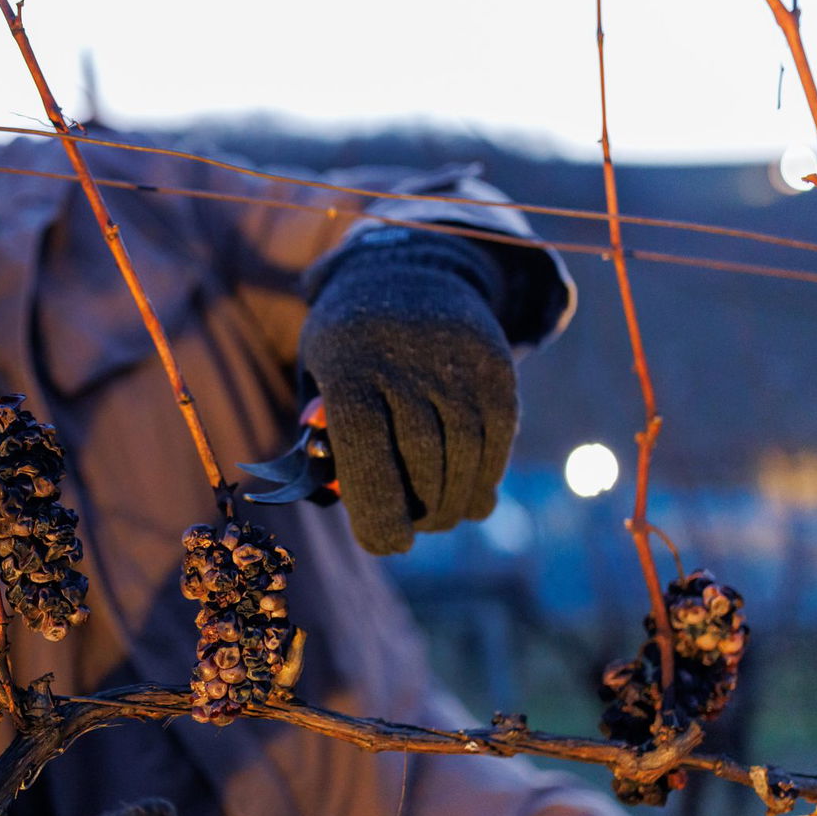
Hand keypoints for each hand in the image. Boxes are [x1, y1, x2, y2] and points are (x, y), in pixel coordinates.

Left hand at [299, 230, 518, 554]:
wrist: (406, 271)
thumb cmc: (348, 348)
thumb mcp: (318, 379)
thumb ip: (321, 444)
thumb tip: (338, 509)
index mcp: (349, 366)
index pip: (367, 448)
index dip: (378, 507)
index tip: (386, 543)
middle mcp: (405, 361)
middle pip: (423, 459)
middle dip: (421, 512)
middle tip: (413, 530)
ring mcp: (455, 361)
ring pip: (466, 453)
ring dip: (456, 501)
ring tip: (442, 517)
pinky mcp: (495, 364)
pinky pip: (498, 436)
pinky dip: (487, 475)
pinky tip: (473, 493)